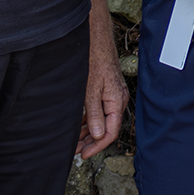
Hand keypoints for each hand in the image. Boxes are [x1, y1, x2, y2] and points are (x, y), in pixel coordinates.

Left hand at [78, 32, 129, 159]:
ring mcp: (113, 96)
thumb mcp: (91, 90)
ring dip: (89, 132)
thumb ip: (94, 114)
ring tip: (75, 141)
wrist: (96, 40)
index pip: (111, 132)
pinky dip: (90, 120)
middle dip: (91, 141)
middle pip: (107, 128)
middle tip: (76, 150)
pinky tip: (79, 126)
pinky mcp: (107, 91)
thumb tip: (98, 135)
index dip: (97, 146)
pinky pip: (101, 111)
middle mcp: (118, 100)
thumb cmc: (95, 61)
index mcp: (117, 102)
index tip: (84, 154)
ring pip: (103, 121)